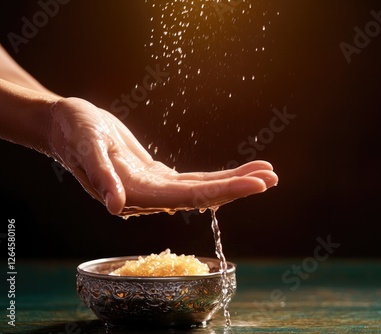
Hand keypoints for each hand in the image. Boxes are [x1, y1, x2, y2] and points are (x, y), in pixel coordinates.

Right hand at [49, 97, 277, 216]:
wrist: (66, 126)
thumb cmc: (73, 132)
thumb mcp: (86, 148)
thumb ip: (101, 177)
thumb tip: (116, 206)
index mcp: (137, 193)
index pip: (190, 197)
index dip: (226, 191)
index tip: (257, 184)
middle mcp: (151, 196)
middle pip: (204, 195)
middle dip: (240, 186)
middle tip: (274, 177)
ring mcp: (157, 187)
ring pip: (203, 188)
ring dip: (235, 180)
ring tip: (267, 172)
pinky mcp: (158, 176)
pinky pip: (194, 179)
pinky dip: (218, 175)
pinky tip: (238, 172)